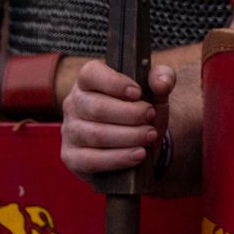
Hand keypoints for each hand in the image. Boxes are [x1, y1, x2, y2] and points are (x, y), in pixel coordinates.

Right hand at [59, 60, 173, 177]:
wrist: (139, 144)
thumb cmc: (141, 112)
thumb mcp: (156, 93)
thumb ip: (163, 79)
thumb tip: (161, 82)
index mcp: (88, 81)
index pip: (91, 74)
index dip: (115, 83)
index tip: (138, 93)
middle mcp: (74, 104)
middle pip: (97, 108)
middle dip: (130, 114)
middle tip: (150, 117)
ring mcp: (70, 131)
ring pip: (96, 135)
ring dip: (129, 136)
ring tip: (150, 135)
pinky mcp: (72, 157)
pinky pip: (91, 160)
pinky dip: (119, 158)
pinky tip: (138, 154)